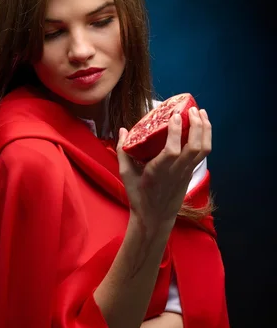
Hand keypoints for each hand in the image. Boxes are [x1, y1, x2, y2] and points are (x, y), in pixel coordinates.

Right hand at [117, 107, 211, 230]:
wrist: (155, 218)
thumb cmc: (139, 196)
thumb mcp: (126, 175)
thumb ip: (123, 151)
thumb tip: (122, 130)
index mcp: (158, 172)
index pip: (172, 151)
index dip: (176, 132)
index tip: (175, 115)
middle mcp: (176, 171)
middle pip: (194, 147)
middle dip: (196, 125)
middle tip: (191, 109)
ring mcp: (186, 172)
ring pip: (203, 150)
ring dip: (205, 129)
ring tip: (201, 112)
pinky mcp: (191, 173)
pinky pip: (202, 154)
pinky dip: (205, 137)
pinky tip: (202, 126)